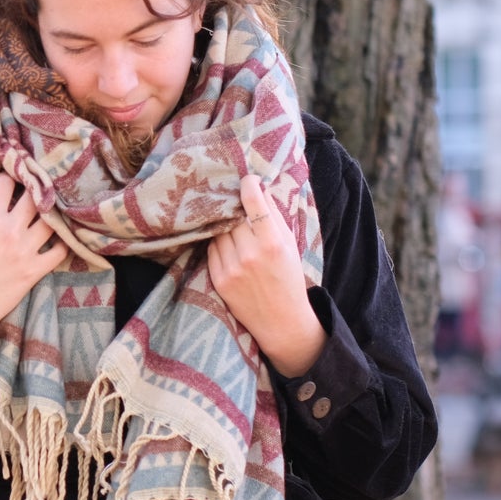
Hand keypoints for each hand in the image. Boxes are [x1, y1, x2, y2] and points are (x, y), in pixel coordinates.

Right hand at [0, 172, 65, 377]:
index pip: (5, 183)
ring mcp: (25, 252)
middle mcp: (10, 232)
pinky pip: (60, 250)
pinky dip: (63, 242)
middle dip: (34, 188)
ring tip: (50, 210)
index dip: (7, 177)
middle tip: (36, 187)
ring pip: (51, 220)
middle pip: (33, 196)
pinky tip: (58, 238)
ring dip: (50, 213)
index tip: (10, 178)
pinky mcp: (35, 271)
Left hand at [206, 174, 325, 376]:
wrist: (281, 320)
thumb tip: (258, 187)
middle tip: (236, 204)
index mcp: (273, 243)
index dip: (248, 186)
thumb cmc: (288, 278)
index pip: (254, 203)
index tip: (247, 179)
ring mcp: (231, 268)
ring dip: (224, 227)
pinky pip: (211, 249)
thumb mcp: (290, 245)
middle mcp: (250, 254)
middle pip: (232, 216)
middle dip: (234, 208)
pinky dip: (217, 244)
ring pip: (218, 231)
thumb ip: (274, 217)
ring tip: (233, 228)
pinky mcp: (218, 279)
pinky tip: (227, 246)